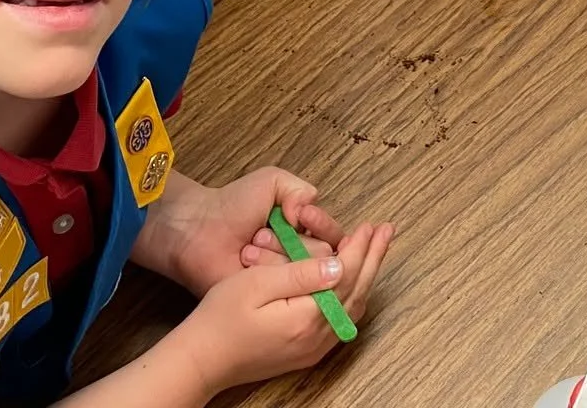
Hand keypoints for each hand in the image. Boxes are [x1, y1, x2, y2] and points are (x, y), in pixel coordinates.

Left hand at [152, 168, 345, 294]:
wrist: (199, 228)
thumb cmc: (233, 205)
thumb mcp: (272, 182)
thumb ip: (300, 190)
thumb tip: (312, 211)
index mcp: (305, 232)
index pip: (335, 236)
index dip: (322, 226)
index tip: (302, 217)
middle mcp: (299, 259)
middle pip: (325, 258)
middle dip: (293, 242)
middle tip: (261, 234)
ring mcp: (284, 281)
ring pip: (306, 275)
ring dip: (277, 255)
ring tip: (249, 248)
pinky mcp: (267, 299)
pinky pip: (285, 292)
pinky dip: (267, 272)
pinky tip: (247, 261)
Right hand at [177, 223, 396, 398]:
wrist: (201, 360)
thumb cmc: (220, 319)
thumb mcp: (256, 284)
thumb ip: (301, 273)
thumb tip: (340, 264)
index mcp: (308, 318)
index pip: (348, 276)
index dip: (361, 248)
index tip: (370, 226)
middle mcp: (317, 338)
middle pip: (357, 292)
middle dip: (373, 259)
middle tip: (385, 232)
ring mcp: (313, 349)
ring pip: (352, 308)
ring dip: (365, 276)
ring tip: (374, 250)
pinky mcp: (305, 352)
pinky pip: (340, 320)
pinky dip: (351, 295)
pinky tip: (352, 281)